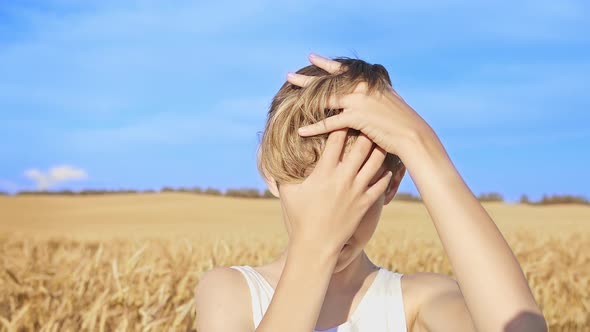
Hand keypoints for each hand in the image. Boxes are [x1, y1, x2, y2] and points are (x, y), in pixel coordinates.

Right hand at [278, 128, 392, 254]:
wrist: (315, 246)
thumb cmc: (297, 218)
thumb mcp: (287, 192)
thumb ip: (282, 171)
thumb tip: (270, 156)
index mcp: (324, 172)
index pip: (336, 139)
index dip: (340, 123)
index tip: (344, 114)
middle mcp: (343, 178)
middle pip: (361, 146)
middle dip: (366, 131)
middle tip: (369, 121)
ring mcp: (357, 191)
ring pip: (375, 162)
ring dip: (379, 149)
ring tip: (382, 139)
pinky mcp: (365, 204)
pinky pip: (381, 184)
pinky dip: (385, 174)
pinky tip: (386, 167)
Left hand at [287, 53, 433, 158]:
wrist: (411, 133)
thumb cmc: (400, 120)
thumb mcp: (386, 100)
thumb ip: (373, 93)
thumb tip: (364, 92)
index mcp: (368, 82)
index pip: (343, 69)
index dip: (326, 64)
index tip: (311, 58)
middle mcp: (361, 88)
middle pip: (328, 81)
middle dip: (307, 79)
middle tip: (289, 75)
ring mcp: (358, 101)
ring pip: (325, 98)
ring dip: (305, 98)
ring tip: (288, 96)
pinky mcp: (357, 118)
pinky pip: (330, 123)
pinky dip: (314, 128)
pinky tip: (301, 130)